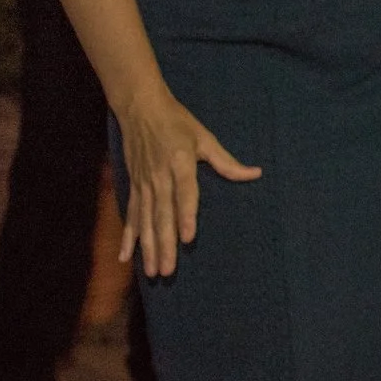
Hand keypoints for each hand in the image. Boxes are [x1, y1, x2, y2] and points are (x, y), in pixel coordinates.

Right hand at [115, 89, 260, 278]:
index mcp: (180, 164)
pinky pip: (131, 216)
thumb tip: (255, 173)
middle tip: (168, 271)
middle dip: (165, 244)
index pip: (184, 194)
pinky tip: (125, 257)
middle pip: (163, 215)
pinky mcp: (133, 186)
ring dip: (148, 247)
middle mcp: (159, 177)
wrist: (140, 108)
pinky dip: (128, 237)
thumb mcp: (205, 138)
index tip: (187, 237)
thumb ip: (226, 161)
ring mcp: (143, 184)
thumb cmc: (178, 122)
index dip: (186, 216)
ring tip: (153, 271)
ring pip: (146, 221)